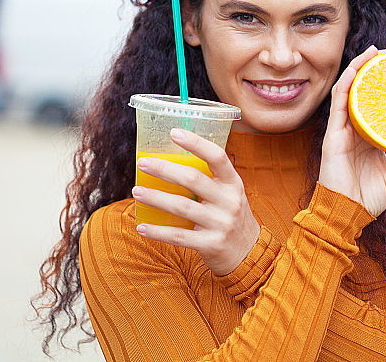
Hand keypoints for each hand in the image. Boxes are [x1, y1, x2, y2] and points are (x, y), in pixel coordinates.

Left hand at [132, 129, 259, 275]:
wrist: (249, 253)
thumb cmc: (230, 216)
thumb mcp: (230, 194)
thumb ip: (210, 179)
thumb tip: (173, 158)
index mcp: (233, 183)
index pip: (217, 157)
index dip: (196, 143)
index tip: (174, 132)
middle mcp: (229, 201)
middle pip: (193, 179)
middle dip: (164, 169)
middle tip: (142, 163)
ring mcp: (221, 223)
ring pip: (182, 206)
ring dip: (156, 198)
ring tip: (136, 191)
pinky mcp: (211, 244)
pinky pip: (179, 236)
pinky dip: (158, 231)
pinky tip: (142, 226)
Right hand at [318, 45, 385, 216]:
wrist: (345, 214)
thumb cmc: (368, 199)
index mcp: (369, 138)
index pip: (377, 104)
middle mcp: (355, 129)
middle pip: (364, 91)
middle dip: (376, 68)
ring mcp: (342, 129)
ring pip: (350, 89)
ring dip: (361, 67)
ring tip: (375, 51)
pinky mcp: (333, 133)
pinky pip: (339, 101)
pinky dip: (348, 82)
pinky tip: (357, 68)